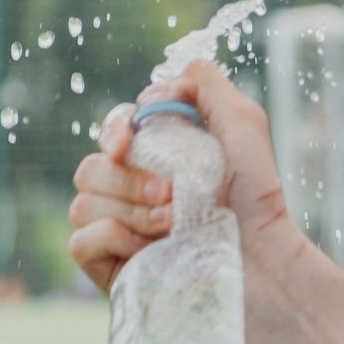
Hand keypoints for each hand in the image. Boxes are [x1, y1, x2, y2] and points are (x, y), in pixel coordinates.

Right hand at [69, 60, 293, 291]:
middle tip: (171, 194)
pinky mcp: (112, 268)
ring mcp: (120, 235)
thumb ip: (205, 83)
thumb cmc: (255, 196)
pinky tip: (149, 247)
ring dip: (131, 209)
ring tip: (173, 223)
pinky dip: (111, 237)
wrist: (263, 260)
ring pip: (83, 203)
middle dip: (129, 178)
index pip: (111, 135)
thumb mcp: (241, 122)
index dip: (113, 130)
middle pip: (89, 168)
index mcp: (156, 163)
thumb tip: (168, 74)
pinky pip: (79, 240)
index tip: (127, 142)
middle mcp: (133, 197)